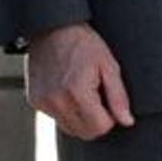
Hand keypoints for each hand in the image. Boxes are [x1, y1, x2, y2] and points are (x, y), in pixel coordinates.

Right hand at [25, 22, 133, 140]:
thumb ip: (118, 97)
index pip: (100, 128)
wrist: (52, 28)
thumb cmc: (83, 43)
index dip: (110, 117)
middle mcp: (56, 101)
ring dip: (81, 117)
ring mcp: (43, 103)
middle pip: (85, 133)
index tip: (108, 99)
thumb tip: (127, 121)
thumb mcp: (108, 65)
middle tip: (97, 96)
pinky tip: (68, 90)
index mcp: (77, 93)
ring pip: (70, 129)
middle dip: (96, 120)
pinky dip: (66, 110)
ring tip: (82, 92)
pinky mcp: (34, 101)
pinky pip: (57, 118)